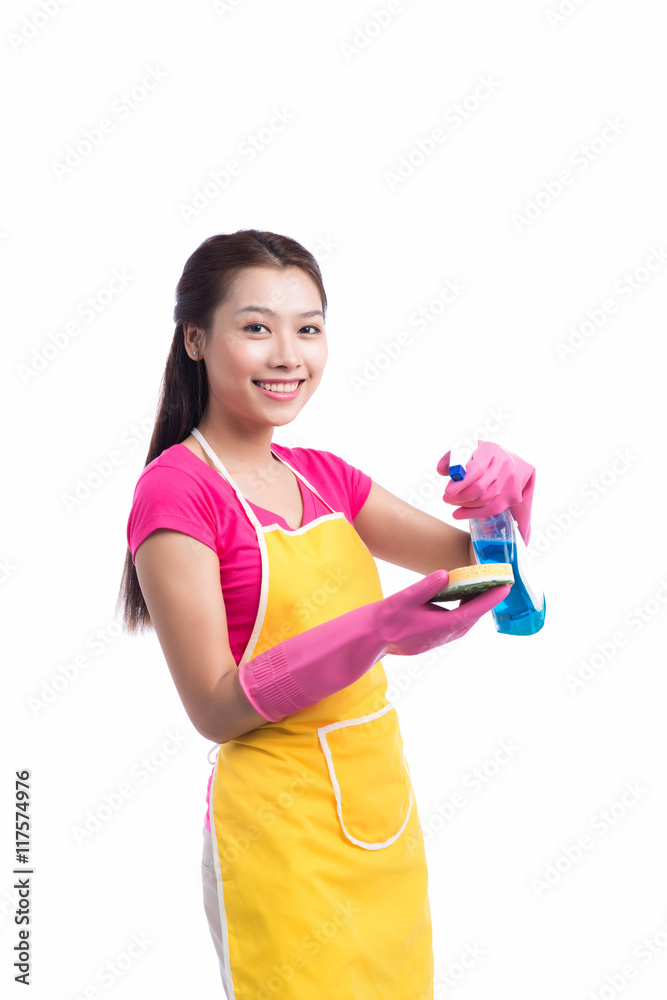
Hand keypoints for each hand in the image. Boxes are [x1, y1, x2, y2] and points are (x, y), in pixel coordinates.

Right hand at [376, 569, 511, 655]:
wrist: (373, 638)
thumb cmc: (387, 618)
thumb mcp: (405, 598)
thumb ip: (426, 586)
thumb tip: (445, 574)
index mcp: (444, 625)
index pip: (475, 610)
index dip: (491, 598)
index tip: (506, 587)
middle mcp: (447, 634)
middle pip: (474, 615)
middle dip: (487, 599)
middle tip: (498, 581)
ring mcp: (442, 638)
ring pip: (466, 620)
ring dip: (476, 605)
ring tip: (484, 587)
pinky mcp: (436, 638)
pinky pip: (458, 623)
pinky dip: (465, 610)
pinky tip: (463, 599)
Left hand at [437, 442, 534, 544]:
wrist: (514, 464)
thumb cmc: (484, 456)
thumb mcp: (468, 449)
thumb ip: (452, 457)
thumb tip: (442, 471)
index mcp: (490, 450)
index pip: (477, 469)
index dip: (462, 482)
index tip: (448, 492)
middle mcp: (503, 465)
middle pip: (480, 487)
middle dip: (459, 496)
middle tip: (446, 498)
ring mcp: (509, 481)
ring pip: (484, 500)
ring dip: (464, 504)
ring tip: (453, 502)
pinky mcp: (512, 496)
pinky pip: (491, 509)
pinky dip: (472, 513)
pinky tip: (460, 513)